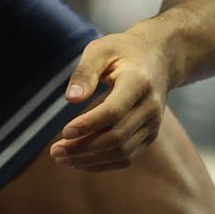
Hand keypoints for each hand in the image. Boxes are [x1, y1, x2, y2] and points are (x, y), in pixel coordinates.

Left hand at [51, 29, 171, 171]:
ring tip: (62, 157)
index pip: (114, 111)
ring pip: (122, 152)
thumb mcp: (101, 49)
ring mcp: (153, 123)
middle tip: (55, 151)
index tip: (64, 133)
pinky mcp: (150, 135)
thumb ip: (85, 72)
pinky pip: (127, 157)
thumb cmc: (123, 51)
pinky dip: (102, 164)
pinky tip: (80, 161)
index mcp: (139, 81)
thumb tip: (70, 99)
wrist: (159, 57)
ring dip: (90, 159)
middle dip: (83, 147)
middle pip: (116, 136)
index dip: (88, 124)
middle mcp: (150, 106)